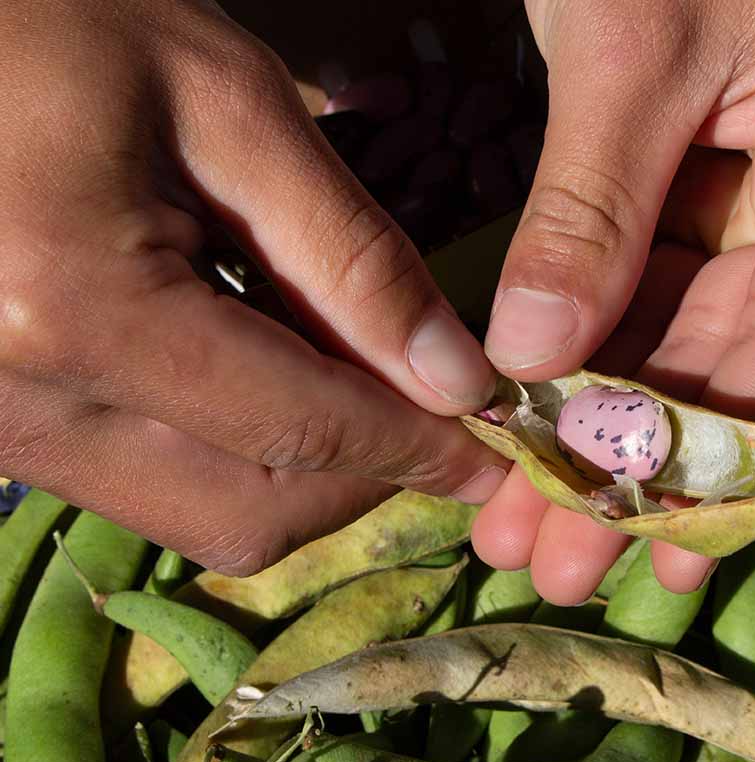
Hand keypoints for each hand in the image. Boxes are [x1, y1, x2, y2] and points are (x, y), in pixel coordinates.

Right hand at [0, 0, 507, 574]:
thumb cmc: (66, 22)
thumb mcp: (234, 109)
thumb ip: (353, 259)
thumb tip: (456, 381)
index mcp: (77, 313)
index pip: (299, 431)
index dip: (417, 450)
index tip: (502, 449)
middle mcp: (20, 403)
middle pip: (249, 513)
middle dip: (366, 480)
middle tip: (442, 422)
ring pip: (199, 515)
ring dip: (306, 476)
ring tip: (370, 390)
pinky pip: (149, 482)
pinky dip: (239, 454)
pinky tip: (282, 376)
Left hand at [471, 0, 754, 602]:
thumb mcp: (629, 50)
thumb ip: (591, 210)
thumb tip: (530, 362)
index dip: (714, 453)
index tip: (643, 544)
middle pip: (739, 363)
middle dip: (638, 465)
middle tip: (554, 562)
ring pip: (688, 341)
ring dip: (603, 431)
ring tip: (525, 530)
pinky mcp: (706, 189)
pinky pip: (651, 293)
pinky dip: (590, 358)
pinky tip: (535, 428)